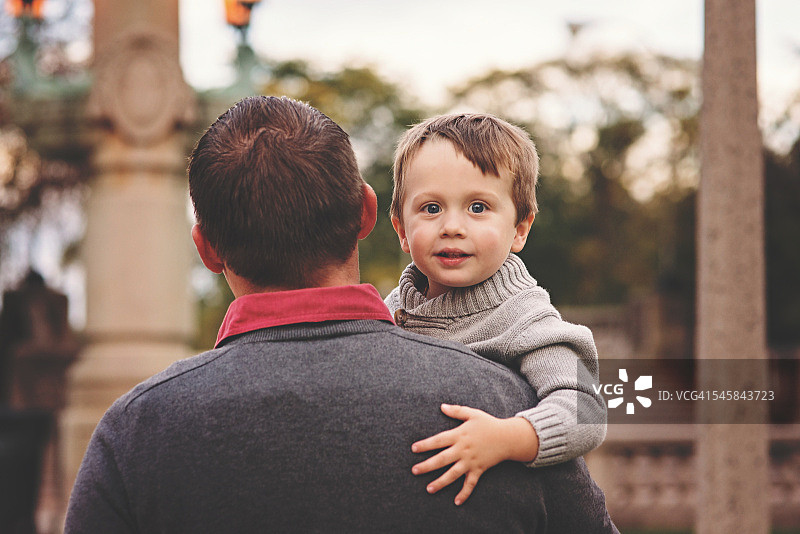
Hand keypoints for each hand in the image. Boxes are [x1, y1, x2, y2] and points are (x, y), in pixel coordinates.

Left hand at [411, 404, 538, 504]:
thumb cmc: (488, 424)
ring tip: (428, 489)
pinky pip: (471, 483)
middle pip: (442, 459)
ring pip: (453, 474)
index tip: (414, 448)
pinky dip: (464, 493)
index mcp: (459, 435)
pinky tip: (456, 502)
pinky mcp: (479, 469)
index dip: (426, 444)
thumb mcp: (473, 414)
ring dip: (440, 482)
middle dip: (427, 465)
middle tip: (414, 471)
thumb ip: (457, 411)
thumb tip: (441, 406)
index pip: (439, 440)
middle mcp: (463, 449)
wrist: (508, 437)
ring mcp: (471, 461)